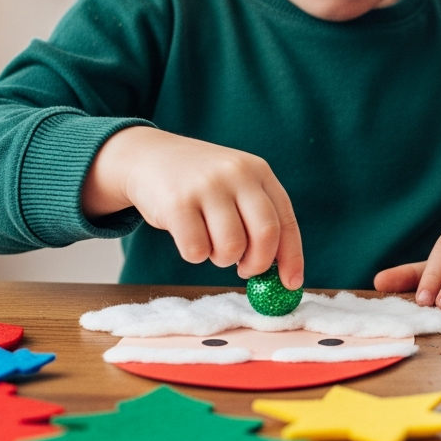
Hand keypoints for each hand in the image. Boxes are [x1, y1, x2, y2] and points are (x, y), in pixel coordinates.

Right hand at [82, 127, 304, 287]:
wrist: (148, 156)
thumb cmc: (199, 183)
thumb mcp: (235, 185)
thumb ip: (257, 218)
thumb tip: (279, 273)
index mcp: (259, 171)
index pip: (285, 221)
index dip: (291, 257)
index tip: (291, 284)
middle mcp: (237, 174)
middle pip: (265, 235)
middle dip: (258, 264)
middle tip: (244, 270)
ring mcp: (207, 186)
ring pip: (231, 247)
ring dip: (222, 258)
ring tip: (210, 242)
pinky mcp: (177, 203)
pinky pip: (197, 251)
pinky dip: (195, 255)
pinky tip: (188, 236)